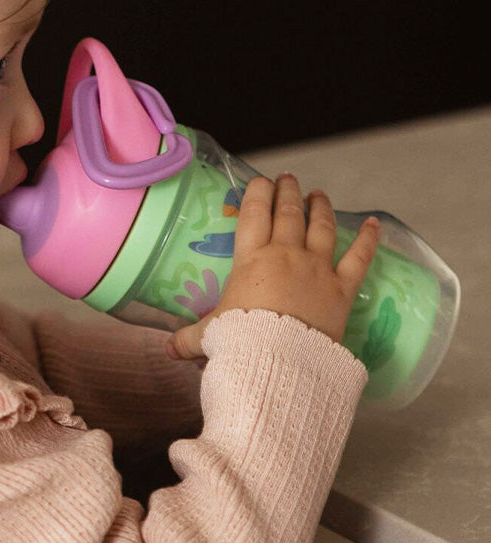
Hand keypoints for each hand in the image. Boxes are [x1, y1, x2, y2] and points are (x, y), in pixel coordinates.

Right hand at [166, 173, 380, 359]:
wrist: (278, 362)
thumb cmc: (240, 343)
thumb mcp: (208, 337)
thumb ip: (188, 338)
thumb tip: (167, 349)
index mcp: (251, 260)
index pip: (253, 213)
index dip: (256, 193)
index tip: (260, 181)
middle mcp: (285, 254)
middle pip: (288, 212)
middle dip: (287, 191)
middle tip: (287, 179)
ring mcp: (317, 268)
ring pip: (321, 226)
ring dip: (320, 206)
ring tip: (318, 194)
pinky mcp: (342, 288)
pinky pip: (359, 257)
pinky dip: (369, 239)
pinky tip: (375, 224)